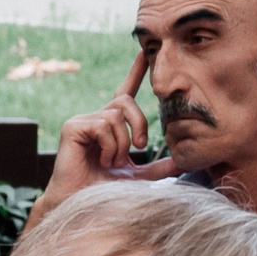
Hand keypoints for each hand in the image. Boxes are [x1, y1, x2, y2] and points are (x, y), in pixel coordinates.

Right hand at [31, 52, 177, 225]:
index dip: (135, 72)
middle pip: (126, 102)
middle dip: (139, 123)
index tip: (145, 53)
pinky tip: (100, 160)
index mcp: (110, 126)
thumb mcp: (138, 177)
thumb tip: (183, 161)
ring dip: (122, 143)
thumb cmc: (103, 191)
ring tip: (111, 161)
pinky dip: (108, 145)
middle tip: (140, 147)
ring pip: (116, 116)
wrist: (79, 203)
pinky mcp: (73, 127)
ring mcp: (83, 121)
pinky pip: (103, 125)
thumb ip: (159, 168)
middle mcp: (96, 119)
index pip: (125, 93)